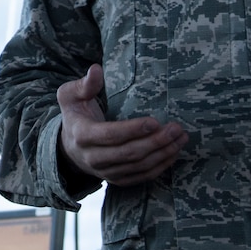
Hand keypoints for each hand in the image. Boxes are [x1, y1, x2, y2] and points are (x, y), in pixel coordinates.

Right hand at [56, 64, 186, 186]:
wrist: (69, 147)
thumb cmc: (76, 115)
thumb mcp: (71, 96)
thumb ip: (84, 84)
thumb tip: (97, 69)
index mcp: (82, 135)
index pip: (111, 135)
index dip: (133, 130)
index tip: (155, 121)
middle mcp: (93, 158)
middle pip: (129, 153)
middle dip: (156, 141)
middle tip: (176, 128)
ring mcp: (105, 172)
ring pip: (139, 166)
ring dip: (163, 153)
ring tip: (180, 138)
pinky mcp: (117, 180)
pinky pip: (142, 176)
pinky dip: (160, 166)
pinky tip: (173, 153)